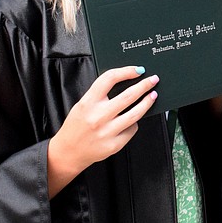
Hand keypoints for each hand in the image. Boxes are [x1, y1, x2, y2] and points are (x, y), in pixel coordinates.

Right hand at [47, 66, 158, 197]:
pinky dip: (134, 122)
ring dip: (147, 102)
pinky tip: (134, 119)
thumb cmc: (75, 127)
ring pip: (135, 113)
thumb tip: (125, 82)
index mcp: (88, 103)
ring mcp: (106, 132)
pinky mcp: (114, 145)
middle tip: (153, 80)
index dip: (126, 71)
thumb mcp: (82, 105)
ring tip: (153, 95)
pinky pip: (131, 129)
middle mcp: (98, 117)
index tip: (138, 70)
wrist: (68, 152)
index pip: (109, 79)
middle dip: (144, 85)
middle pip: (128, 96)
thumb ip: (100, 95)